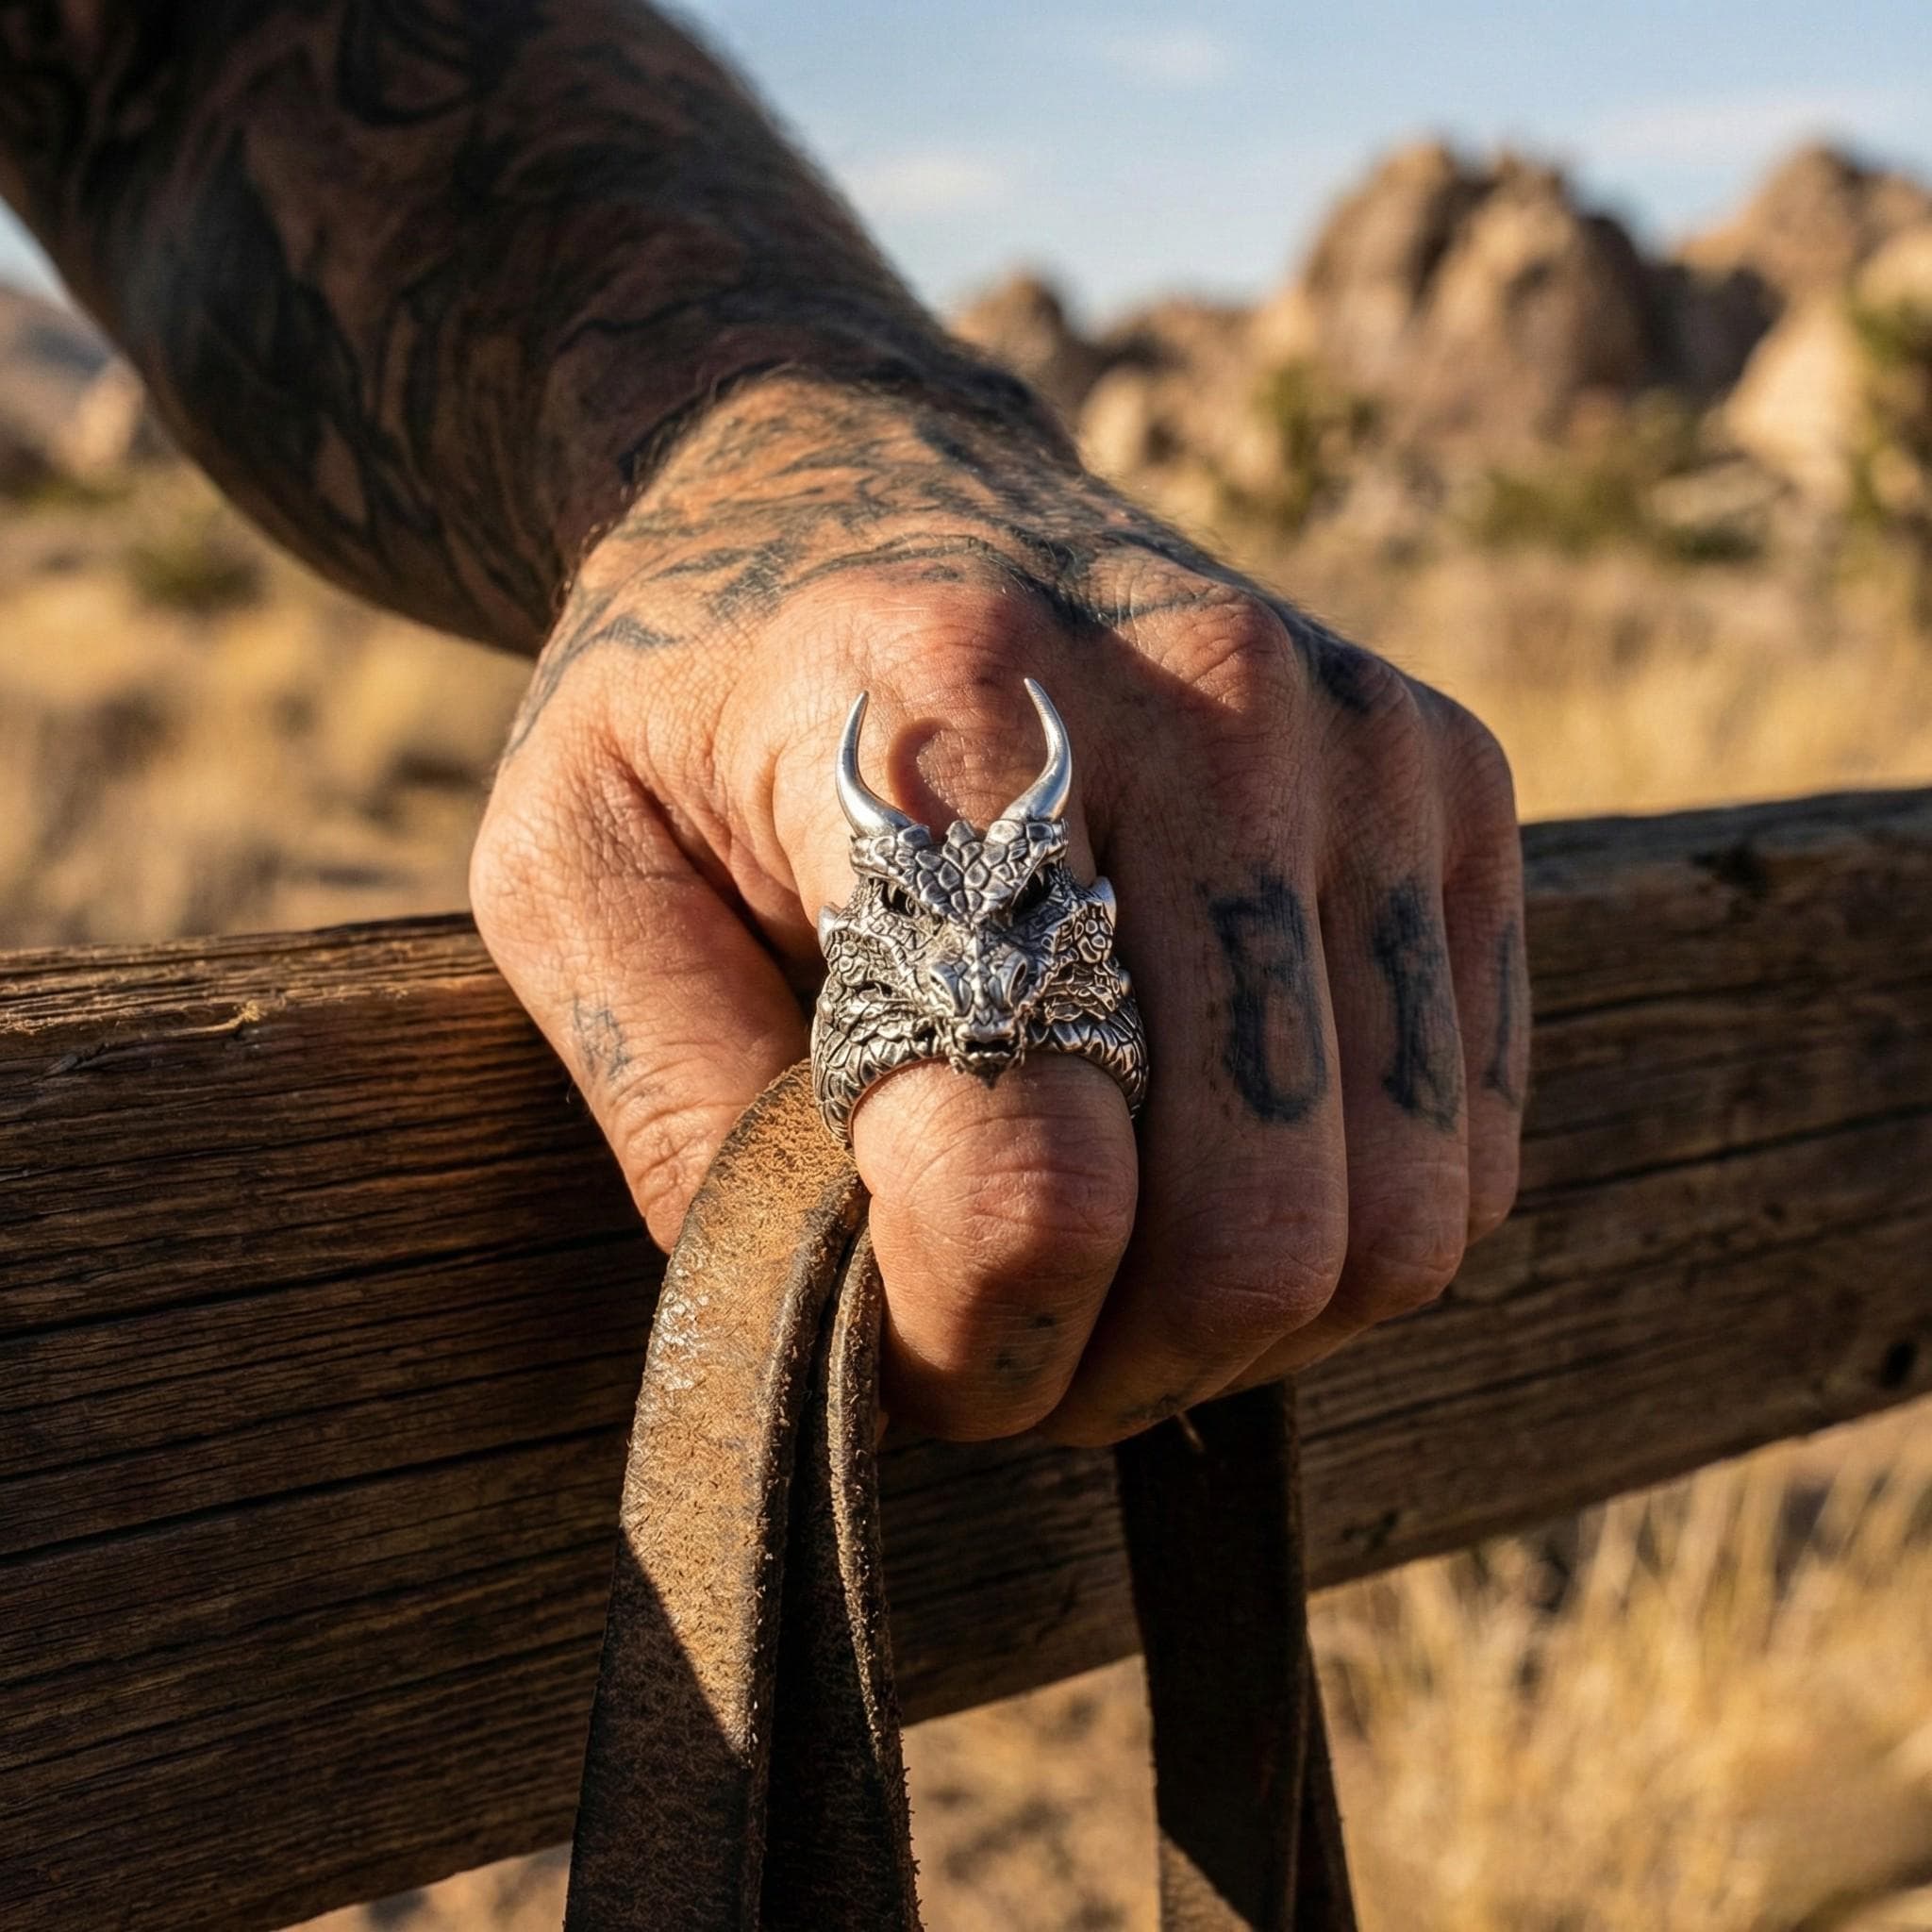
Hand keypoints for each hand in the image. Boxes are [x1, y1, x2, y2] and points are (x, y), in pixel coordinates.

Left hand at [472, 377, 1527, 1443]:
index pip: (1028, 1176)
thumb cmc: (696, 697)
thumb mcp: (564, 868)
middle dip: (1109, 1364)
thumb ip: (679, 1103)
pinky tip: (1205, 1176)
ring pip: (1392, 1220)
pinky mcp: (1454, 786)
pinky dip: (1346, 1232)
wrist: (851, 477)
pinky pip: (1470, 1142)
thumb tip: (863, 1327)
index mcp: (953, 711)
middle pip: (1249, 1230)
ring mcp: (1364, 742)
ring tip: (1106, 1270)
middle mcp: (1211, 706)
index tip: (903, 1354)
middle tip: (1001, 1341)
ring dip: (1237, 1324)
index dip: (968, 1347)